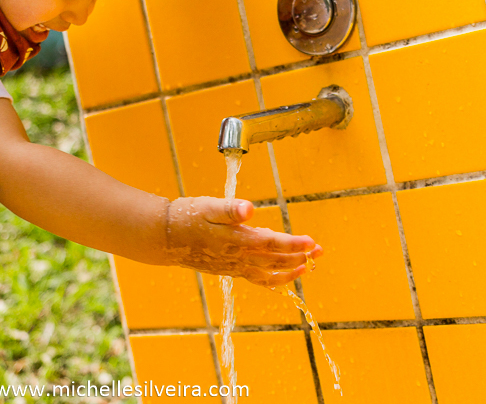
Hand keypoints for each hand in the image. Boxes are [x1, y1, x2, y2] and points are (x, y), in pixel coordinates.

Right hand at [163, 197, 321, 287]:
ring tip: (307, 267)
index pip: (272, 244)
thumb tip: (249, 208)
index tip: (312, 243)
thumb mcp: (207, 206)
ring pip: (268, 273)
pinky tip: (280, 272)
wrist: (164, 237)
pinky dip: (273, 277)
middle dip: (300, 256)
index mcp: (237, 240)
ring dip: (290, 270)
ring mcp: (234, 266)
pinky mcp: (229, 269)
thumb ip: (230, 208)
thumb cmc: (187, 216)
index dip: (293, 244)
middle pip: (275, 260)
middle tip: (321, 252)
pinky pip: (257, 278)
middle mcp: (238, 257)